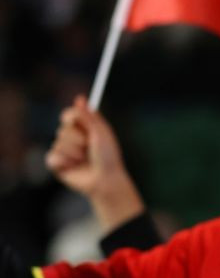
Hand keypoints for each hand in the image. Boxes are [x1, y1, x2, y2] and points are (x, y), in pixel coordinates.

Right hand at [45, 96, 143, 230]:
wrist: (106, 179)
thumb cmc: (108, 156)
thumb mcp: (101, 133)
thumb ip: (89, 116)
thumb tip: (79, 98)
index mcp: (84, 128)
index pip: (69, 115)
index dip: (72, 118)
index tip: (79, 122)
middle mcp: (72, 138)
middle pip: (63, 129)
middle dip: (79, 139)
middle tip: (89, 147)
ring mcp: (63, 150)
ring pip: (58, 143)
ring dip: (75, 152)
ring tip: (85, 159)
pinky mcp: (56, 164)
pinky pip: (52, 157)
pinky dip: (65, 162)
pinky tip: (74, 167)